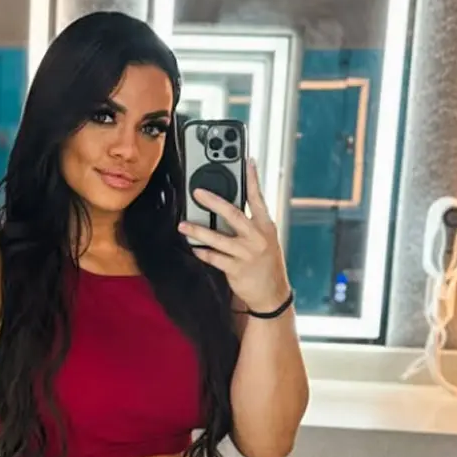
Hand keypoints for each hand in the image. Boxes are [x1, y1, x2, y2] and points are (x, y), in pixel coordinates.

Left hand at [177, 158, 290, 312]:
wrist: (272, 294)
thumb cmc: (266, 263)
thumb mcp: (266, 239)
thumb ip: (251, 223)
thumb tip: (230, 207)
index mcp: (265, 226)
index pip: (258, 198)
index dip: (253, 179)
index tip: (248, 161)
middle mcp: (257, 237)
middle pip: (233, 214)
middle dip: (214, 202)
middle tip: (198, 193)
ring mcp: (246, 254)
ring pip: (217, 239)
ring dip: (198, 231)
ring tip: (183, 225)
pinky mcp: (236, 269)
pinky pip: (214, 258)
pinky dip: (202, 252)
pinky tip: (193, 248)